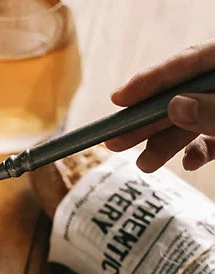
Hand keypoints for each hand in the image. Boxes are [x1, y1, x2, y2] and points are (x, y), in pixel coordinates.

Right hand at [106, 39, 214, 171]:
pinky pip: (212, 139)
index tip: (118, 99)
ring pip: (193, 121)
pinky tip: (189, 162)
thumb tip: (175, 106)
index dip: (150, 80)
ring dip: (166, 144)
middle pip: (181, 97)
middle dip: (147, 121)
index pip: (186, 62)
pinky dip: (199, 152)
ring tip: (144, 165)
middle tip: (113, 141)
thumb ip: (210, 109)